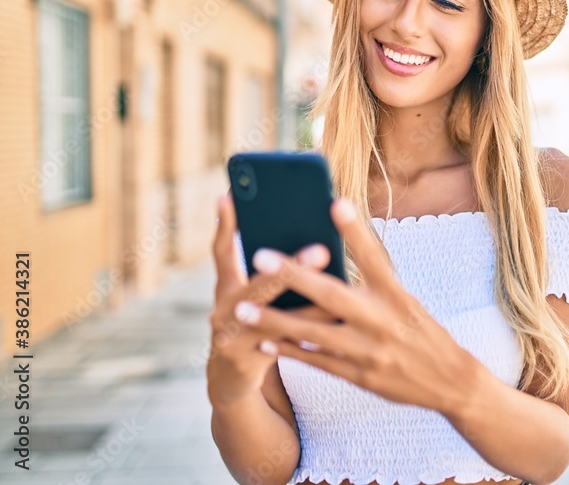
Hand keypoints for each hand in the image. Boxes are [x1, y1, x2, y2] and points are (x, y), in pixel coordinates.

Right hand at [205, 193, 332, 406]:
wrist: (231, 377)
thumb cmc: (250, 322)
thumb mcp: (250, 296)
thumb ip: (269, 272)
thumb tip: (312, 239)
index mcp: (225, 289)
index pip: (222, 251)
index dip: (225, 224)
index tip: (230, 196)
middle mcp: (222, 311)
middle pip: (256, 286)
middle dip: (290, 268)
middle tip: (322, 250)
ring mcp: (231, 339)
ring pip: (274, 318)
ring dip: (310, 303)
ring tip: (340, 290)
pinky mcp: (246, 362)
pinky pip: (286, 345)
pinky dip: (312, 333)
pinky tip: (338, 322)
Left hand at [230, 198, 481, 413]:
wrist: (450, 381)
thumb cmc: (422, 331)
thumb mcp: (406, 301)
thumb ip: (374, 285)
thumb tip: (332, 262)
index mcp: (397, 296)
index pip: (374, 257)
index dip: (355, 230)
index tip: (335, 202)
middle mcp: (382, 320)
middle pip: (333, 294)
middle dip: (293, 276)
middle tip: (259, 256)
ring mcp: (369, 351)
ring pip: (314, 333)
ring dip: (275, 320)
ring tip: (242, 310)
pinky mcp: (361, 376)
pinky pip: (318, 362)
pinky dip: (291, 351)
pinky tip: (266, 341)